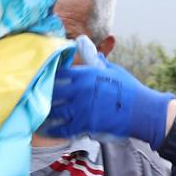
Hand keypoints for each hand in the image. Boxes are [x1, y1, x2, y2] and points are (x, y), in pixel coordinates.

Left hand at [42, 35, 175, 147]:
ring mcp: (83, 108)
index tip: (39, 78)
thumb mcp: (113, 70)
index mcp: (87, 74)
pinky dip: (54, 131)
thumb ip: (96, 61)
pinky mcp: (86, 124)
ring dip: (44, 114)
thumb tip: (85, 44)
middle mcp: (82, 90)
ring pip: (55, 111)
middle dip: (42, 95)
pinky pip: (64, 129)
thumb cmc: (129, 89)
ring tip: (34, 115)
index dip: (48, 75)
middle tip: (32, 98)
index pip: (60, 73)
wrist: (143, 111)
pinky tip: (46, 131)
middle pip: (53, 92)